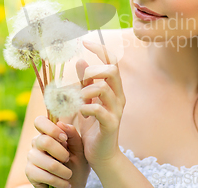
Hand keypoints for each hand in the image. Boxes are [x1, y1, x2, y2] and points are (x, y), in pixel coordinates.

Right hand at [26, 116, 89, 187]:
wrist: (73, 184)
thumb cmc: (76, 164)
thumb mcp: (79, 149)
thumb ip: (72, 135)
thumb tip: (61, 124)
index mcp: (48, 133)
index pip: (40, 121)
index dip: (52, 129)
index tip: (64, 138)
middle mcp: (36, 142)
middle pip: (44, 141)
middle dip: (61, 153)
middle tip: (68, 159)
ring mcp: (31, 157)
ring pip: (47, 162)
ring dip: (62, 171)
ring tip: (68, 175)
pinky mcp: (29, 172)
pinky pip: (42, 175)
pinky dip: (58, 181)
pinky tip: (64, 183)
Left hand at [77, 40, 125, 169]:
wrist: (101, 155)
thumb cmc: (94, 128)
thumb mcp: (88, 101)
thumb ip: (86, 82)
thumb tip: (81, 60)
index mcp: (114, 89)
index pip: (112, 62)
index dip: (101, 49)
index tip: (86, 42)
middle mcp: (119, 97)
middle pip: (112, 70)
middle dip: (93, 70)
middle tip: (82, 81)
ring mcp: (116, 110)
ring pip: (103, 88)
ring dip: (85, 91)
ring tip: (78, 101)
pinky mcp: (110, 124)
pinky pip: (99, 109)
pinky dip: (86, 108)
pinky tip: (80, 113)